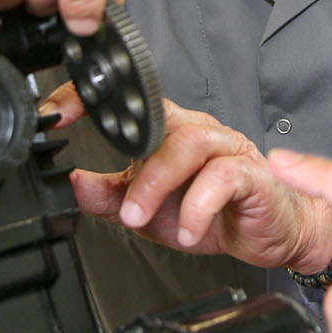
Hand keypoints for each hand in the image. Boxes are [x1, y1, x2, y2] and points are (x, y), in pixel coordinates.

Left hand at [43, 85, 331, 276]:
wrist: (274, 232)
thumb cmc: (217, 213)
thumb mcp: (150, 212)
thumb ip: (112, 197)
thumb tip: (73, 184)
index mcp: (170, 133)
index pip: (130, 104)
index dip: (92, 100)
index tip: (57, 114)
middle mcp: (198, 132)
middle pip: (161, 126)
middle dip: (136, 169)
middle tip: (122, 210)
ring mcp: (227, 149)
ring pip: (190, 145)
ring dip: (160, 184)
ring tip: (143, 220)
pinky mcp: (253, 174)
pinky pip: (224, 177)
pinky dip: (199, 206)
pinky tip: (188, 230)